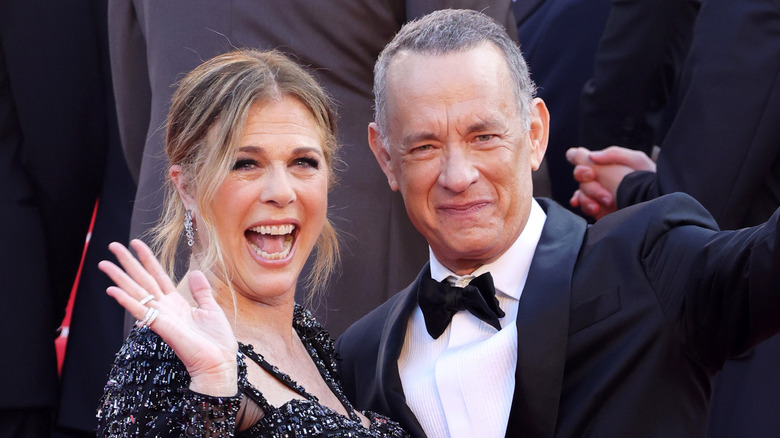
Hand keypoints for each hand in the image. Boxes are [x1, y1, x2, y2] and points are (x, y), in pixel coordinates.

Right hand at [98, 239, 238, 395]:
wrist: (218, 363)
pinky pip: (140, 311)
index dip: (147, 259)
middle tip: (113, 246)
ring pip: (136, 292)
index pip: (159, 276)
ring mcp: (161, 317)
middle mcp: (165, 308)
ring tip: (104, 263)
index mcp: (177, 303)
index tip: (136, 244)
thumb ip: (201, 292)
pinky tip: (112, 290)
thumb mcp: (211, 310)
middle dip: (128, 263)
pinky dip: (126, 301)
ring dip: (119, 278)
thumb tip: (196, 272)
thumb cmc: (216, 341)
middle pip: (143, 280)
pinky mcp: (160, 327)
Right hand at [566, 146, 655, 219]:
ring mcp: (597, 194)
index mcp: (606, 164)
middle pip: (579, 174)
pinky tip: (592, 206)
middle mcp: (599, 178)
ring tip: (608, 201)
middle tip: (594, 178)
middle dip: (584, 176)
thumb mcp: (635, 160)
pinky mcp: (598, 209)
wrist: (653, 203)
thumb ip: (613, 153)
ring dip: (590, 195)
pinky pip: (583, 205)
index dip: (576, 157)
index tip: (589, 169)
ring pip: (581, 191)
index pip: (583, 157)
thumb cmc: (648, 180)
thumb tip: (591, 157)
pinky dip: (583, 204)